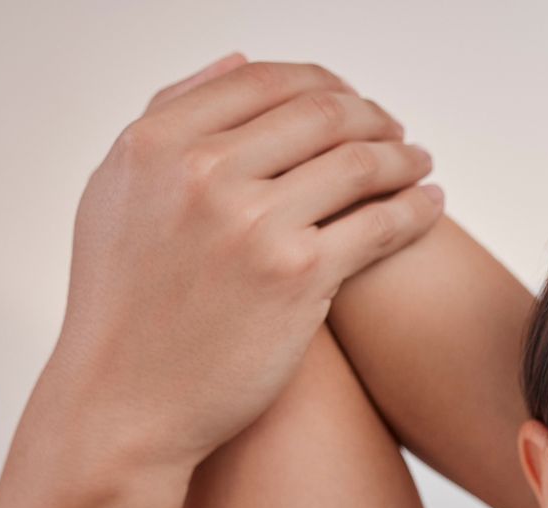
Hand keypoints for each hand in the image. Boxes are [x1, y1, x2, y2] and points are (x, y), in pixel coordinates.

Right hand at [39, 53, 443, 479]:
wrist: (126, 405)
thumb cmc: (124, 308)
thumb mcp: (117, 195)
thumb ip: (170, 120)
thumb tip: (239, 62)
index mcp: (156, 144)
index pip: (263, 81)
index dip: (321, 84)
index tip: (349, 102)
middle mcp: (202, 173)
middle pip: (319, 113)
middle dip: (371, 117)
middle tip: (396, 134)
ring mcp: (253, 223)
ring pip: (358, 163)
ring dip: (403, 158)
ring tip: (420, 166)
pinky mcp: (298, 275)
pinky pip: (379, 223)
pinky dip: (416, 209)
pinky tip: (430, 207)